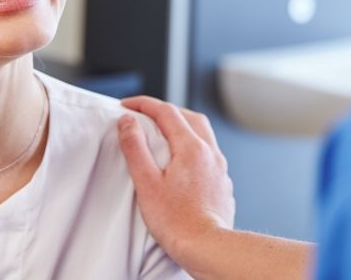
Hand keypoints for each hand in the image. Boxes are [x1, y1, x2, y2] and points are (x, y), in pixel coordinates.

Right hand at [117, 96, 235, 271]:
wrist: (207, 247)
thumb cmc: (176, 221)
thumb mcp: (146, 182)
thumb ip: (135, 148)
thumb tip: (128, 122)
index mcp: (191, 147)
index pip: (166, 112)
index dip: (144, 104)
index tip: (127, 105)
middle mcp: (210, 153)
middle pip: (190, 116)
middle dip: (166, 110)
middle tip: (146, 114)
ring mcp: (219, 168)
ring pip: (203, 133)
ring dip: (183, 125)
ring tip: (165, 132)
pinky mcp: (223, 184)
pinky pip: (209, 153)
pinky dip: (194, 146)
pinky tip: (184, 161)